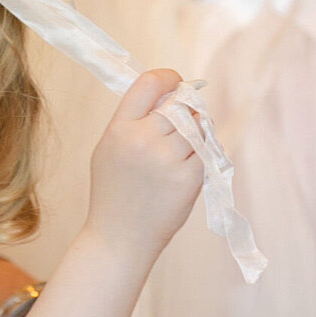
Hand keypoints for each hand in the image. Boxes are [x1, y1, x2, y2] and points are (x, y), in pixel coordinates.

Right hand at [87, 68, 201, 262]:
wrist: (119, 239)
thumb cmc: (114, 191)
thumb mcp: (109, 148)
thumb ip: (133, 119)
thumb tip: (168, 92)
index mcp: (119, 129)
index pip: (149, 83)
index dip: (169, 77)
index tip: (177, 81)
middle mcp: (143, 140)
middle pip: (178, 104)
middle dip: (185, 107)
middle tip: (184, 118)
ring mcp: (167, 160)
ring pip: (197, 125)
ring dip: (198, 129)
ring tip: (185, 144)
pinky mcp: (188, 179)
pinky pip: (206, 151)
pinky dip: (203, 153)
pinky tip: (190, 164)